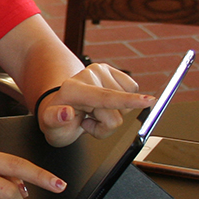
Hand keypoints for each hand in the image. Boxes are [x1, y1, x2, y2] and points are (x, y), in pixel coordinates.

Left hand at [37, 63, 154, 146]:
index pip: (105, 98)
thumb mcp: (50, 127)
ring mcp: (100, 71)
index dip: (128, 101)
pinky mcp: (112, 70)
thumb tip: (66, 112)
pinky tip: (103, 105)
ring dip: (112, 115)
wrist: (61, 107)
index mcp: (73, 89)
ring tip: (94, 113)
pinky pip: (132, 93)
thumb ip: (54, 120)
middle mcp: (88, 75)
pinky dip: (121, 104)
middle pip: (117, 113)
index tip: (148, 101)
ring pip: (126, 106)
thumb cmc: (58, 120)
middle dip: (105, 126)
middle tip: (87, 122)